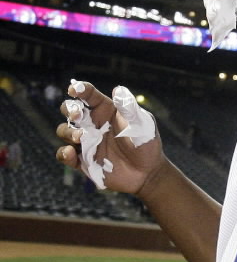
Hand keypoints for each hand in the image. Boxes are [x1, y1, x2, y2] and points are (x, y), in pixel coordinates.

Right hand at [56, 81, 164, 195]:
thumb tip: (118, 89)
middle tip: (77, 115)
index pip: (88, 94)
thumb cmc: (146, 142)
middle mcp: (93, 123)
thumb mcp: (142, 123)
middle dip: (69, 109)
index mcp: (106, 109)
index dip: (79, 89)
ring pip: (65, 131)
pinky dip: (63, 153)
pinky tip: (71, 153)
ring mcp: (86, 142)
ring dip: (68, 132)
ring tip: (82, 137)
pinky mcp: (83, 160)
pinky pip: (65, 155)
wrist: (147, 172)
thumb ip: (129, 108)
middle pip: (70, 110)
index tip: (74, 89)